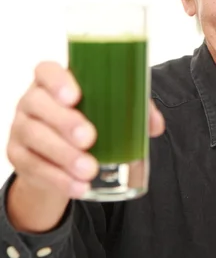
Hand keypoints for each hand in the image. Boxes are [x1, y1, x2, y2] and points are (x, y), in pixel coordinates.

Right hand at [6, 62, 164, 199]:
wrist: (57, 155)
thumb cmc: (86, 119)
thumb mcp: (107, 109)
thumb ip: (133, 109)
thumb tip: (155, 125)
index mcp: (52, 82)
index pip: (46, 71)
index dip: (57, 81)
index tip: (75, 96)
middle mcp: (32, 101)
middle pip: (39, 105)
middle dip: (64, 122)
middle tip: (90, 138)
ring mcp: (21, 128)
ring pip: (35, 138)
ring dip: (64, 155)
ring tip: (90, 169)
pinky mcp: (18, 156)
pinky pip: (33, 167)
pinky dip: (58, 179)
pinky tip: (79, 187)